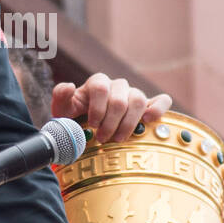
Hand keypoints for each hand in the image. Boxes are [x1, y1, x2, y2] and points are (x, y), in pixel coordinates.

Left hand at [51, 73, 170, 142]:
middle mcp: (117, 86)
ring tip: (119, 139)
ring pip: (138, 100)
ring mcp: (134, 95)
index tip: (93, 125)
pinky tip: (148, 120)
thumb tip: (69, 85)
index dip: (97, 108)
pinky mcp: (149, 106)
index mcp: (98, 83)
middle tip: (103, 139)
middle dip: (110, 122)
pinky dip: (158, 109)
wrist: (90, 134)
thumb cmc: (75, 122)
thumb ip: (61, 97)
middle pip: (119, 99)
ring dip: (128, 123)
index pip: (100, 87)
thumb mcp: (63, 112)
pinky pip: (162, 100)